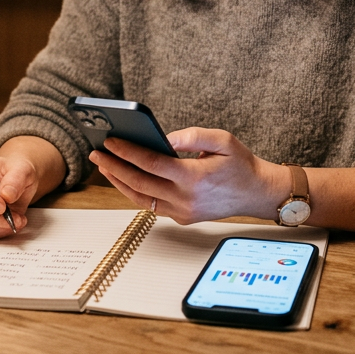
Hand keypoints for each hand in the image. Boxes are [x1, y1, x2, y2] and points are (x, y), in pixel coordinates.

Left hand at [90, 127, 282, 224]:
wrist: (258, 193)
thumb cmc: (241, 164)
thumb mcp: (222, 139)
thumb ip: (192, 135)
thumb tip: (163, 138)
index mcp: (195, 178)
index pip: (152, 164)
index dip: (127, 152)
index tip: (110, 141)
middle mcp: (186, 199)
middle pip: (140, 183)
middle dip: (114, 166)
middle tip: (97, 152)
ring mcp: (183, 212)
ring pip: (141, 198)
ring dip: (119, 181)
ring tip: (104, 164)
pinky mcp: (183, 218)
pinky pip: (151, 205)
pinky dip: (134, 191)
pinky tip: (124, 177)